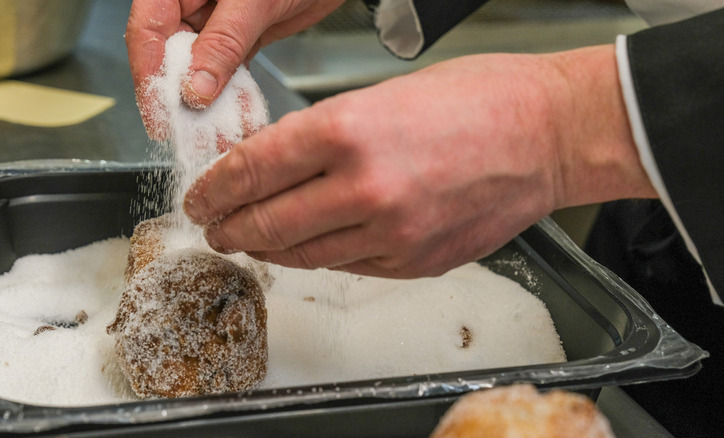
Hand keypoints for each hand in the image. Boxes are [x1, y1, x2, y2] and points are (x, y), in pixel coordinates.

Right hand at [126, 0, 345, 138]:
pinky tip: (238, 117)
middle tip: (186, 133)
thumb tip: (196, 87)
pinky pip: (230, 73)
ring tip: (215, 134)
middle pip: (170, 57)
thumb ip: (223, 42)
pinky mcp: (242, 38)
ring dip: (209, 105)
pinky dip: (234, 96)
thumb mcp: (252, 1)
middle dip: (180, 99)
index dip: (148, 74)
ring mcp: (216, 23)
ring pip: (201, 71)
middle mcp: (192, 3)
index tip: (158, 113)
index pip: (148, 31)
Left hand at [184, 45, 656, 277]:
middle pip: (267, 222)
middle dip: (230, 226)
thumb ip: (322, 135)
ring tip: (251, 241)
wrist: (548, 134)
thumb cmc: (478, 100)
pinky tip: (309, 247)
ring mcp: (392, 234)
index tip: (201, 194)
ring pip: (302, 255)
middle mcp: (364, 189)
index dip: (215, 187)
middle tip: (215, 226)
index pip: (252, 169)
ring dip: (268, 250)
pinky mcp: (415, 262)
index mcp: (348, 131)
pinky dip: (320, 256)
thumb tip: (275, 164)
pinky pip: (348, 266)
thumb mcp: (381, 94)